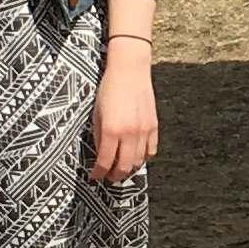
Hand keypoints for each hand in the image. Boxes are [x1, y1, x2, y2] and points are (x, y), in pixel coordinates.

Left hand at [88, 44, 156, 181]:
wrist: (130, 70)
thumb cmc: (109, 89)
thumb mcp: (97, 114)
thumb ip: (99, 136)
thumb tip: (101, 155)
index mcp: (111, 130)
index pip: (105, 162)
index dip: (98, 173)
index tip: (94, 176)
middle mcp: (129, 133)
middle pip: (124, 167)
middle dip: (114, 176)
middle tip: (108, 177)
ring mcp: (144, 131)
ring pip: (139, 161)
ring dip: (129, 168)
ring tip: (121, 168)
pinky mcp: (154, 126)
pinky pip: (151, 150)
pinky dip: (143, 157)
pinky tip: (136, 156)